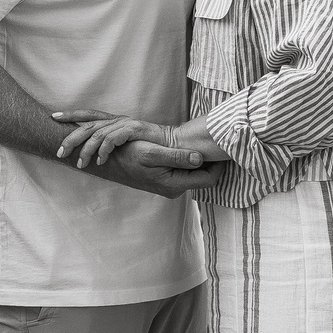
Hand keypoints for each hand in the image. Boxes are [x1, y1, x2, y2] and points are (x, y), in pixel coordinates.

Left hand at [51, 109, 171, 169]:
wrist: (178, 145)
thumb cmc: (154, 146)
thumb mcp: (128, 144)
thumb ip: (114, 143)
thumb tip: (94, 148)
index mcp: (116, 121)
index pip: (89, 114)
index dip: (71, 114)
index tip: (54, 117)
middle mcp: (119, 120)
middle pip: (88, 125)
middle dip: (71, 138)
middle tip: (60, 152)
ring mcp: (127, 123)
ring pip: (97, 134)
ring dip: (86, 150)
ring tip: (81, 164)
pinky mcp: (136, 129)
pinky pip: (113, 138)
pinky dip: (104, 150)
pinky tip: (100, 161)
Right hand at [98, 142, 221, 197]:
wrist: (107, 161)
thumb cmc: (127, 155)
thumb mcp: (151, 152)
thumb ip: (176, 157)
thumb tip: (200, 158)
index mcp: (173, 184)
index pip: (209, 179)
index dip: (220, 165)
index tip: (225, 149)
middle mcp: (174, 188)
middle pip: (205, 177)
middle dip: (214, 162)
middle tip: (220, 144)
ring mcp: (170, 186)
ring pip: (196, 174)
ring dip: (203, 161)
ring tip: (208, 144)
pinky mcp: (166, 180)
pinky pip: (187, 172)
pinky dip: (192, 162)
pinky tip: (192, 149)